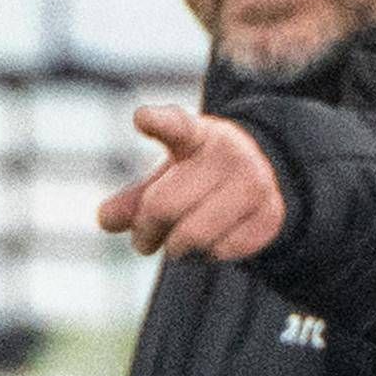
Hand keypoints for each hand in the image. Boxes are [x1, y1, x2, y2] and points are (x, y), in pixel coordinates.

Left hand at [98, 104, 287, 261]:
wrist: (263, 181)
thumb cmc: (198, 178)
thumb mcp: (167, 179)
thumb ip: (133, 199)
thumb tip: (105, 220)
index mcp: (196, 135)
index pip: (176, 126)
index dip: (158, 122)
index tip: (141, 119)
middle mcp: (228, 152)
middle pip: (164, 206)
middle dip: (146, 232)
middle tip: (143, 242)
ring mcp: (254, 181)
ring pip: (192, 235)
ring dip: (176, 250)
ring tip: (177, 245)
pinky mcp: (270, 213)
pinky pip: (220, 251)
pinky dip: (206, 257)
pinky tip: (211, 244)